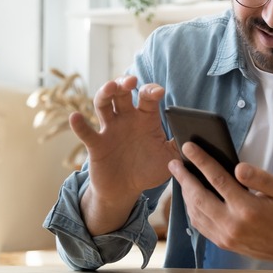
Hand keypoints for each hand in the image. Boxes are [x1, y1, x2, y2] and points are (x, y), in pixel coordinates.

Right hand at [75, 76, 179, 234]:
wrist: (127, 191)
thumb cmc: (149, 170)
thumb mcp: (170, 159)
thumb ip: (182, 147)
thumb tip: (196, 139)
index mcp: (146, 119)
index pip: (147, 97)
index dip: (151, 91)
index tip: (158, 92)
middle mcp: (127, 119)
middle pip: (122, 93)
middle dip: (125, 83)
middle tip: (131, 81)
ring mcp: (110, 129)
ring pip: (103, 104)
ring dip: (104, 93)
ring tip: (110, 88)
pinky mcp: (96, 144)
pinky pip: (86, 132)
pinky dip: (79, 124)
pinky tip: (76, 117)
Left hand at [168, 144, 272, 265]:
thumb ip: (261, 176)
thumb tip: (238, 167)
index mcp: (248, 208)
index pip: (218, 179)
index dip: (201, 161)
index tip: (188, 148)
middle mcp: (233, 224)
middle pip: (198, 196)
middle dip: (184, 177)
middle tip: (174, 162)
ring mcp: (225, 236)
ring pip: (195, 212)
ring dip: (185, 193)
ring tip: (181, 177)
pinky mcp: (222, 242)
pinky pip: (199, 224)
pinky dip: (191, 209)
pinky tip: (190, 197)